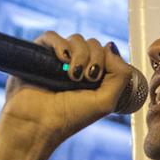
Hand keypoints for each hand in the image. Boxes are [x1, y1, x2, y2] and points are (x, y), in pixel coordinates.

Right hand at [0, 32, 133, 147]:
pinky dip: (60, 44)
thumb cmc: (70, 117)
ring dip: (80, 54)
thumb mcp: (106, 102)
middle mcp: (76, 65)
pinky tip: (62, 59)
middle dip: (94, 58)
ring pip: (76, 39)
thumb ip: (120, 75)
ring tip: (72, 76)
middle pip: (93, 44)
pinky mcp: (39, 54)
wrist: (39, 123)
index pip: (107, 52)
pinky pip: (52, 36)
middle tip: (86, 79)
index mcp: (93, 76)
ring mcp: (58, 59)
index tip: (98, 78)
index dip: (107, 59)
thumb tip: (111, 47)